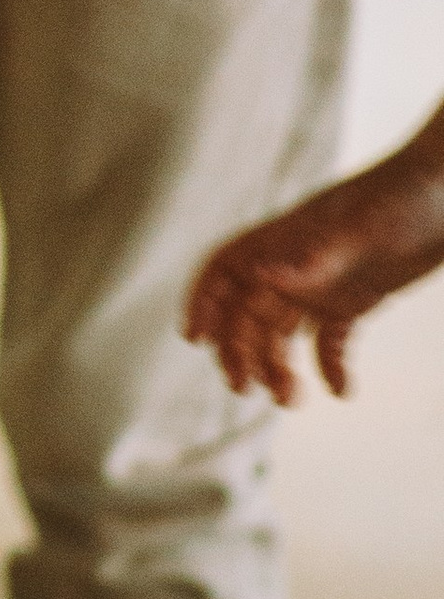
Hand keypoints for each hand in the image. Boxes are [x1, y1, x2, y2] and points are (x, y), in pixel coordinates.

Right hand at [184, 136, 443, 399]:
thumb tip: (258, 279)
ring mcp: (326, 280)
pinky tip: (342, 392)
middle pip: (250, 311)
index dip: (203, 301)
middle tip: (247, 390)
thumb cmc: (403, 199)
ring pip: (286, 330)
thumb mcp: (360, 233)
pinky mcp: (356, 296)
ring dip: (279, 364)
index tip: (195, 341)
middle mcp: (297, 262)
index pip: (226, 270)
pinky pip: (331, 337)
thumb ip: (310, 260)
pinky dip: (330, 365)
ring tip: (292, 399)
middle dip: (240, 350)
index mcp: (286, 240)